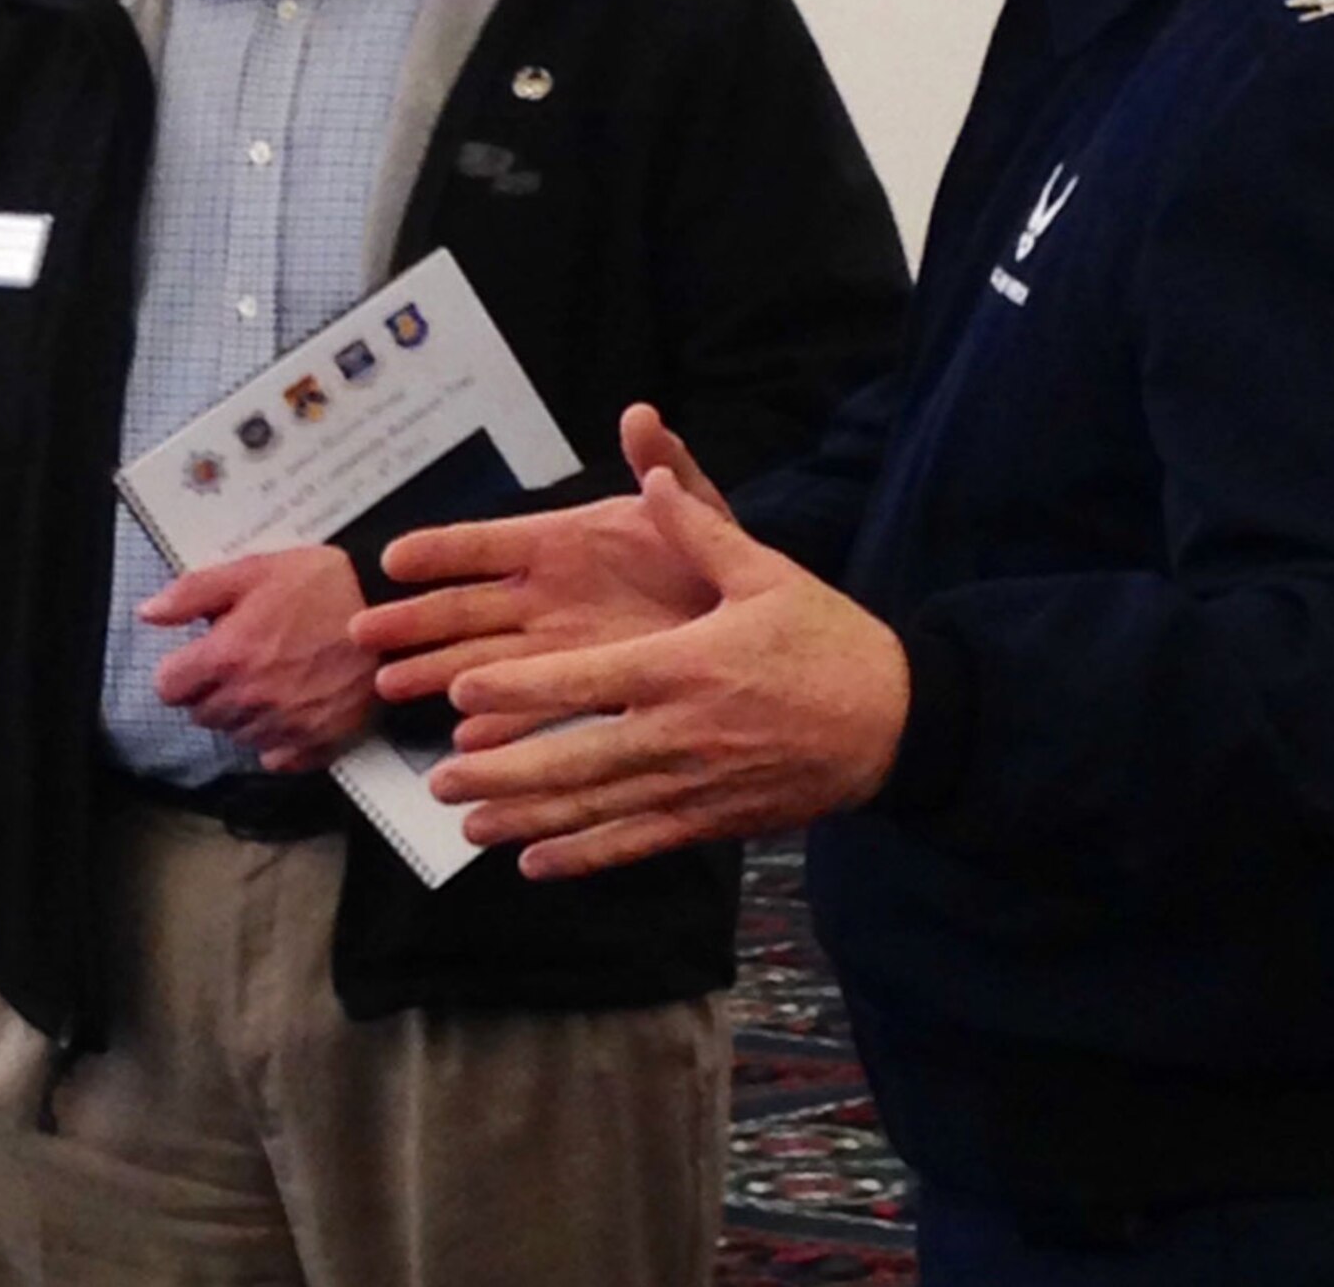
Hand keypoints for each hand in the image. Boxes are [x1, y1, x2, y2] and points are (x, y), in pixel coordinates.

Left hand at [142, 546, 376, 771]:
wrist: (394, 608)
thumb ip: (194, 592)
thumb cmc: (328, 585)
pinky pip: (278, 756)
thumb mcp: (255, 570)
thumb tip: (149, 613)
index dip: (182, 668)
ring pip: (238, 735)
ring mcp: (285, 725)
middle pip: (202, 714)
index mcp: (227, 657)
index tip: (203, 655)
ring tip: (275, 679)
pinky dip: (280, 738)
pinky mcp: (319, 741)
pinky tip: (296, 707)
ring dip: (245, 714)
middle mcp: (251, 700)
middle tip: (245, 661)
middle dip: (213, 690)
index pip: (168, 687)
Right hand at [352, 406, 726, 734]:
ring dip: (438, 672)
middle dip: (414, 619)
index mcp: (565, 543)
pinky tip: (466, 739)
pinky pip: (529, 710)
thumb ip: (663, 466)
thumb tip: (641, 414)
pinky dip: (499, 726)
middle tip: (362, 631)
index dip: (443, 549)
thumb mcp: (694, 508)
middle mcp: (548, 595)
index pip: (490, 543)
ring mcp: (557, 647)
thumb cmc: (711, 558)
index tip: (393, 557)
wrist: (748, 624)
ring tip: (389, 686)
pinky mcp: (579, 689)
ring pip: (482, 660)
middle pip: (467, 608)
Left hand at [428, 467, 911, 878]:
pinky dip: (584, 856)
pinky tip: (535, 863)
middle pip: (575, 760)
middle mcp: (680, 732)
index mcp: (685, 665)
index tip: (464, 692)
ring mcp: (695, 783)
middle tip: (439, 777)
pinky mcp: (712, 818)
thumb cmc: (827, 640)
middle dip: (503, 772)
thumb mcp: (767, 571)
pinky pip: (637, 843)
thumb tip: (651, 471)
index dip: (520, 691)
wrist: (893, 721)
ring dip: (527, 819)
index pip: (586, 682)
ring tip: (466, 825)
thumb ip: (699, 528)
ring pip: (596, 809)